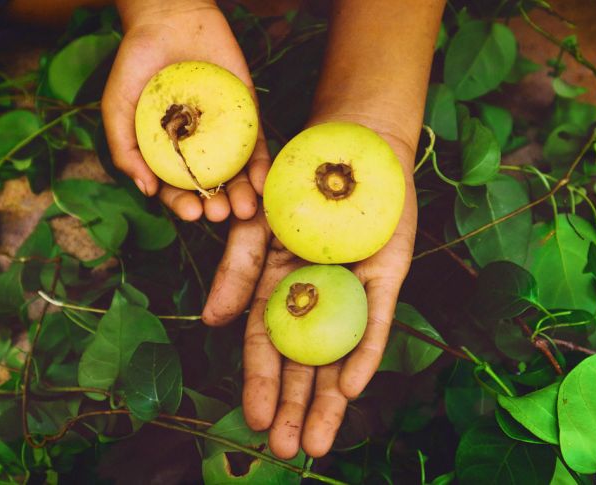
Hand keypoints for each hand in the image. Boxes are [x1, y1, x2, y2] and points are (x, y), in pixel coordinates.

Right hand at [102, 0, 269, 221]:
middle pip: (210, 187)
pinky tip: (262, 182)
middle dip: (216, 205)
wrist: (169, 19)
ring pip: (236, 173)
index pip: (175, 188)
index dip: (182, 204)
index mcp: (166, 153)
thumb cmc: (136, 64)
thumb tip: (146, 190)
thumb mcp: (117, 106)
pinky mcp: (247, 116)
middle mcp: (197, 149)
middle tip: (220, 214)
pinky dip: (261, 166)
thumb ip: (124, 149)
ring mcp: (224, 134)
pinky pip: (257, 145)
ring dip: (242, 195)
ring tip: (245, 208)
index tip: (191, 212)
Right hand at [203, 117, 417, 457]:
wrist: (344, 145)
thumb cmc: (292, 183)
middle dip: (294, 407)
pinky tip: (352, 384)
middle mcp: (317, 299)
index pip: (268, 347)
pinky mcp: (386, 277)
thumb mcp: (254, 226)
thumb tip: (210, 323)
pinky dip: (364, 351)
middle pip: (304, 363)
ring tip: (316, 442)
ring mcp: (352, 292)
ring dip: (329, 399)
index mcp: (281, 290)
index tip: (252, 421)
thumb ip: (236, 272)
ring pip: (339, 354)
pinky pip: (375, 321)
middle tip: (286, 450)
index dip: (259, 383)